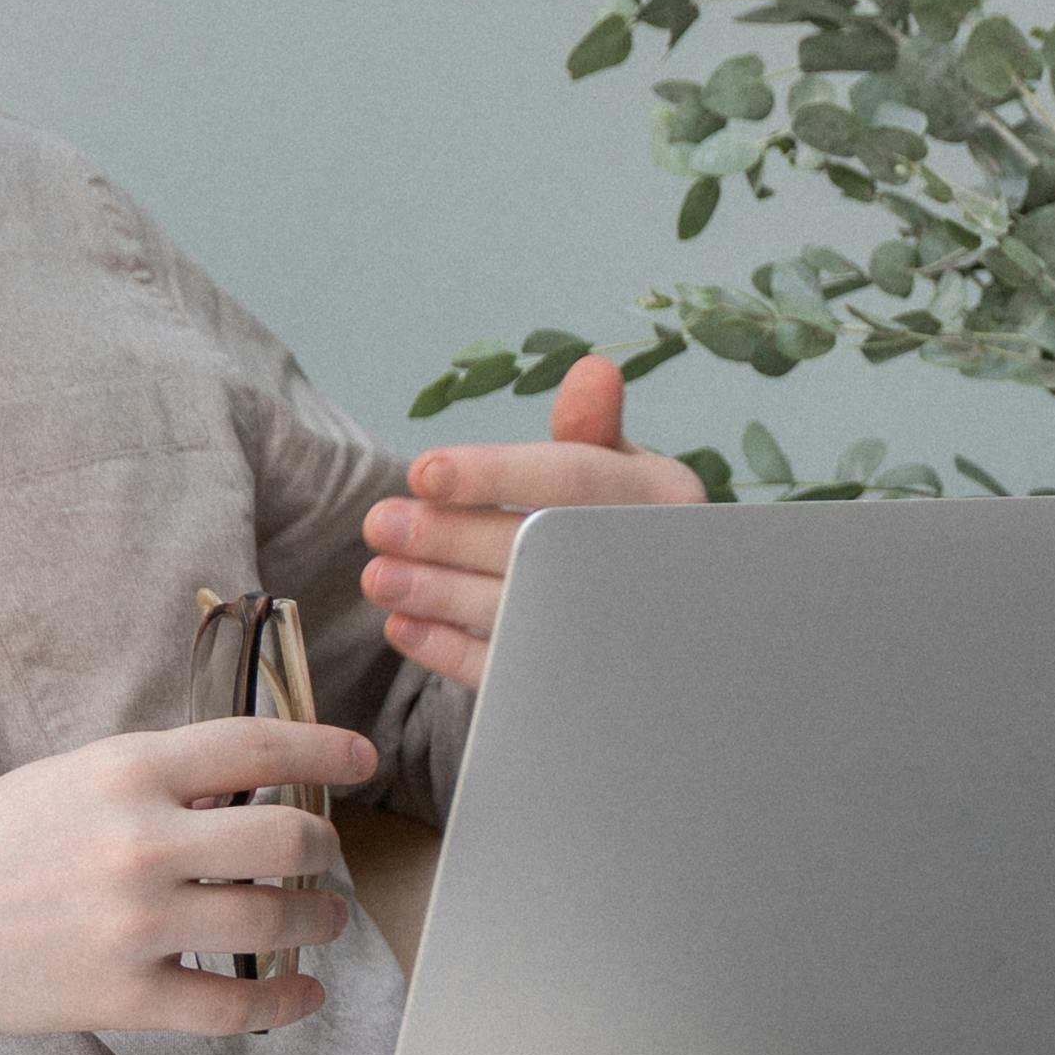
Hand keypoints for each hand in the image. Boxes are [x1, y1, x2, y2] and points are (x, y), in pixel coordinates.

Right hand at [0, 719, 374, 1039]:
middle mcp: (141, 840)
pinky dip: (287, 1003)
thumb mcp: (67, 780)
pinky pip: (236, 1006)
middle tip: (326, 860)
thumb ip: (157, 781)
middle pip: (289, 840)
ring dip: (318, 922)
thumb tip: (250, 788)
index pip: (258, 745)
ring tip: (321, 921)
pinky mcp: (124, 995)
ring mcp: (136, 922)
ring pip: (276, 922)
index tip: (361, 762)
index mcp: (125, 769)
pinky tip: (304, 994)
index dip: (326, 750)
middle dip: (325, 851)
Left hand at [364, 355, 713, 691]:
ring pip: (517, 614)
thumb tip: (592, 371)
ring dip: (438, 594)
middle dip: (449, 536)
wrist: (675, 626)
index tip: (423, 471)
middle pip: (535, 548)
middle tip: (380, 524)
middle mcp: (645, 564)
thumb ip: (594, 429)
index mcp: (659, 499)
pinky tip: (404, 627)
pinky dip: (451, 651)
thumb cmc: (628, 531)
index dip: (495, 475)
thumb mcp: (625, 472)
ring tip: (379, 577)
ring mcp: (617, 632)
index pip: (572, 480)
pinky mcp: (581, 684)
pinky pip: (511, 672)